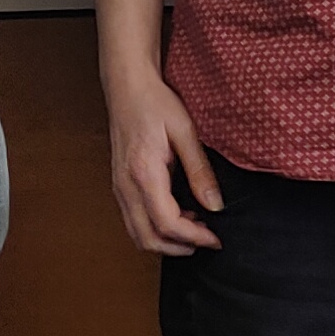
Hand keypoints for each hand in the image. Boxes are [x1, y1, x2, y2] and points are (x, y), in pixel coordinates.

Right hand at [105, 63, 223, 255]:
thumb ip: (200, 171)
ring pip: (137, 234)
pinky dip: (155, 229)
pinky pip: (134, 221)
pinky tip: (178, 214)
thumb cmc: (154, 103)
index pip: (167, 223)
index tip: (215, 237)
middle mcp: (126, 186)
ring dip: (166, 242)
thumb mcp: (185, 132)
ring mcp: (119, 188)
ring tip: (194, 229)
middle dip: (178, 248)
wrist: (127, 87)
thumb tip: (215, 204)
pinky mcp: (120, 186)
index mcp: (144, 174)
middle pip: (147, 238)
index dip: (193, 237)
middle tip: (206, 240)